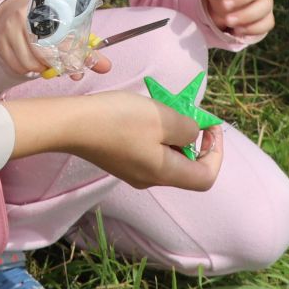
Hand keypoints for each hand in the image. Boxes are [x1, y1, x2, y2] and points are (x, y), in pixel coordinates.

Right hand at [0, 0, 109, 80]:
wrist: (16, 9)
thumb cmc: (48, 21)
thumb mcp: (68, 29)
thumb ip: (85, 50)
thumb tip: (106, 67)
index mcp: (46, 7)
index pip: (60, 38)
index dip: (70, 57)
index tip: (76, 69)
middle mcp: (24, 15)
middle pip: (42, 53)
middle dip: (53, 65)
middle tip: (58, 66)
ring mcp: (8, 28)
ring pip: (28, 63)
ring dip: (39, 69)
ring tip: (45, 63)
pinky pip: (15, 65)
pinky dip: (25, 69)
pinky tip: (31, 62)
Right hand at [18, 92, 225, 189]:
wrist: (72, 124)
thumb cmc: (120, 120)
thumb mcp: (163, 118)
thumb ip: (187, 129)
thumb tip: (193, 135)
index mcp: (165, 173)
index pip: (206, 177)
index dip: (216, 153)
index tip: (210, 126)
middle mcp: (150, 179)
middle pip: (186, 167)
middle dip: (194, 140)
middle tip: (186, 111)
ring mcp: (133, 172)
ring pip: (167, 157)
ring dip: (173, 134)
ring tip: (163, 109)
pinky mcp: (119, 161)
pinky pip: (149, 151)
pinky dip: (156, 135)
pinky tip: (144, 115)